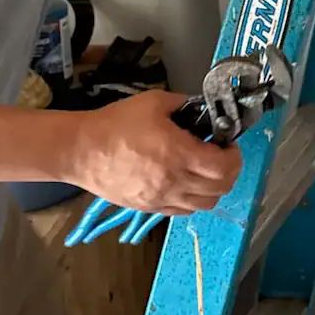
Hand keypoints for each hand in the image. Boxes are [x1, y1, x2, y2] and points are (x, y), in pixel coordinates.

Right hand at [61, 91, 242, 215]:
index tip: (229, 144)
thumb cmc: (117, 124)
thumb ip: (183, 105)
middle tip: (223, 156)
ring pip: (204, 206)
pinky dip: (193, 200)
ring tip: (206, 171)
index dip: (234, 156)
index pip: (223, 166)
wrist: (81, 151)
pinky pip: (183, 212)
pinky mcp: (148, 209)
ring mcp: (161, 200)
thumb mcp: (154, 102)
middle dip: (229, 172)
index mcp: (178, 154)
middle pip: (220, 189)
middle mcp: (174, 182)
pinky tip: (186, 183)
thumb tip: (201, 110)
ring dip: (213, 189)